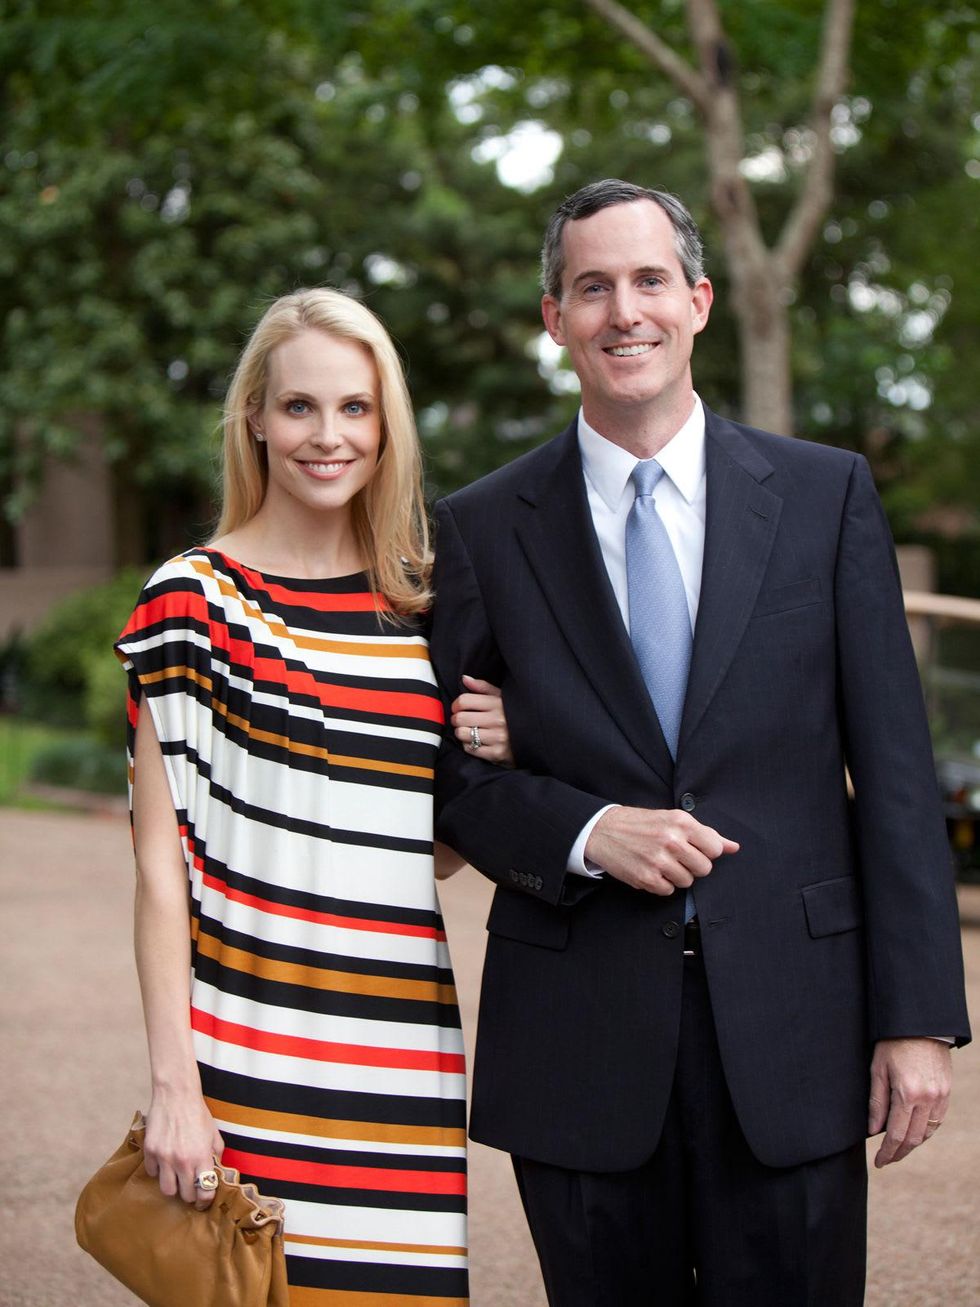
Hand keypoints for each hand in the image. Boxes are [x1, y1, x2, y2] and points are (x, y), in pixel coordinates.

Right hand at [143, 1091, 224, 1207]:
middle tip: (190, 1186)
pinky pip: (152, 1173)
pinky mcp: (150, 1151)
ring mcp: (164, 1157)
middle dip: (190, 1193)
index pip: (205, 1192)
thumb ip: (216, 1155)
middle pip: (185, 1196)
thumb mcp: (214, 1133)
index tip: (203, 1201)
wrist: (176, 1094)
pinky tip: (164, 1161)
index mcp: (201, 1157)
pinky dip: (158, 1171)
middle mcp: (182, 1161)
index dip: (205, 1200)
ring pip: (167, 1190)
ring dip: (173, 1186)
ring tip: (176, 1177)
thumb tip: (215, 1172)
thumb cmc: (197, 1113)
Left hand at [450, 674, 512, 764]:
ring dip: (462, 733)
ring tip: (470, 731)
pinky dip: (469, 745)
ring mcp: (497, 737)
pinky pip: (470, 748)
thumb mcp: (502, 697)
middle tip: (461, 721)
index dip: (456, 704)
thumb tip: (465, 678)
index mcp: (498, 703)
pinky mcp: (496, 753)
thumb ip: (483, 687)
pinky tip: (477, 742)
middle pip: (460, 718)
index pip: (464, 701)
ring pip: (462, 733)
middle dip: (456, 719)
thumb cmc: (513, 715)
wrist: (533, 739)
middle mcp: (498, 720)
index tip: (458, 708)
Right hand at [584, 805, 738, 894]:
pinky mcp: (646, 878)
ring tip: (661, 862)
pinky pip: (669, 891)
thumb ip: (706, 834)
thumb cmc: (641, 824)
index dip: (706, 852)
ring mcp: (658, 860)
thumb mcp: (674, 820)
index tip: (693, 849)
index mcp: (681, 822)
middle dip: (693, 866)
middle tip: (677, 857)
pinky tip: (651, 870)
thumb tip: (733, 847)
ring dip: (676, 876)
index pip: (715, 849)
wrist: (603, 830)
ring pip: (687, 882)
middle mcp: (671, 840)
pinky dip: (661, 884)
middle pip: (704, 869)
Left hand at [869, 1037, 951, 1167]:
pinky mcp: (946, 1091)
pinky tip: (914, 1132)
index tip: (879, 1162)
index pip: (897, 1135)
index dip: (887, 1153)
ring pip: (928, 1132)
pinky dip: (925, 1131)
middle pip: (914, 1139)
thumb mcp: (877, 1069)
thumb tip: (873, 1131)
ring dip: (913, 1144)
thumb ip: (877, 1102)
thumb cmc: (893, 1043)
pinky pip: (938, 1120)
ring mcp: (940, 1096)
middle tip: (887, 1160)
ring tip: (898, 1149)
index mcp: (907, 1094)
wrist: (921, 1024)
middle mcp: (927, 1099)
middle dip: (900, 1153)